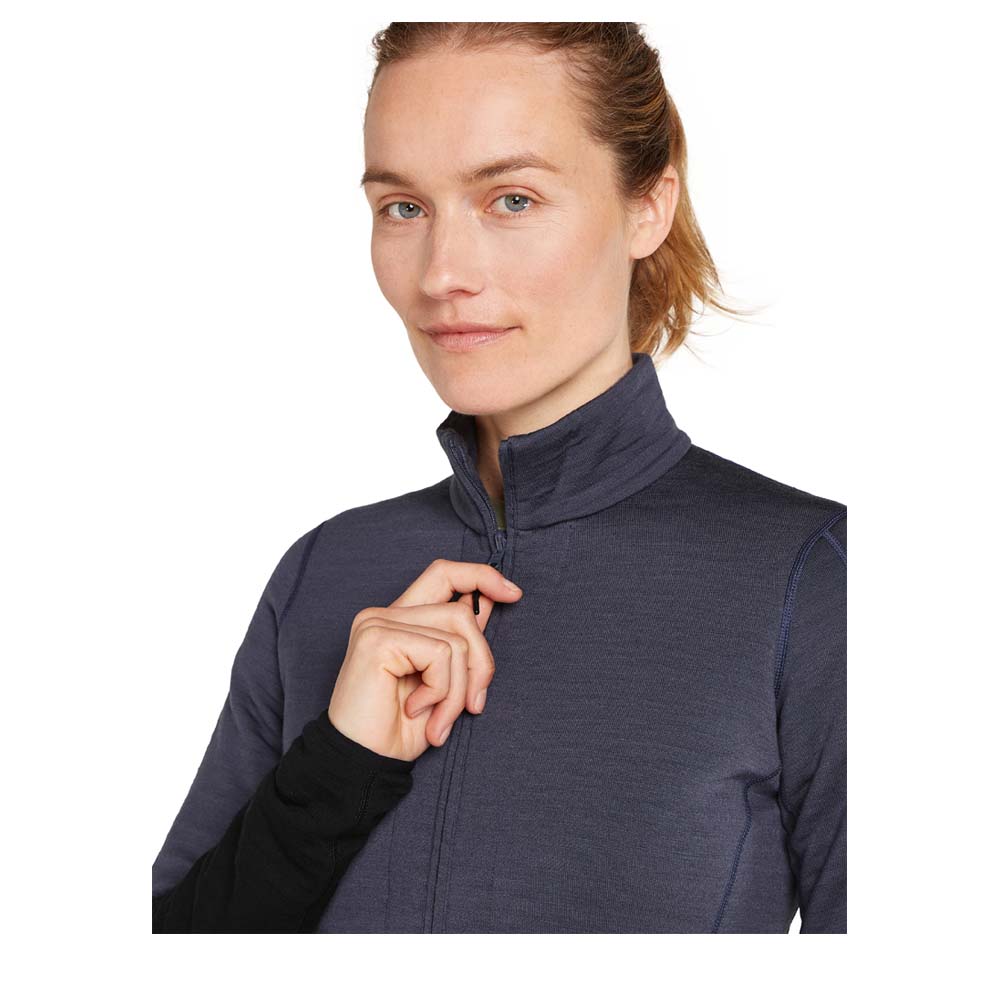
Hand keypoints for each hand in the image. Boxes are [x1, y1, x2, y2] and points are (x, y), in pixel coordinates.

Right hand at [327, 558, 522, 760]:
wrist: (363, 765)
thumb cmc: (398, 730)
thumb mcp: (443, 682)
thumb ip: (459, 643)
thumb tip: (491, 602)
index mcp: (400, 619)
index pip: (443, 573)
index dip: (481, 576)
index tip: (513, 594)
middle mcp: (385, 614)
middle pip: (461, 612)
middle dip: (480, 663)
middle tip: (474, 706)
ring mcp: (379, 623)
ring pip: (455, 639)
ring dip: (458, 690)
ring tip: (440, 721)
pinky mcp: (378, 639)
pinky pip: (440, 654)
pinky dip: (441, 691)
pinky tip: (415, 710)